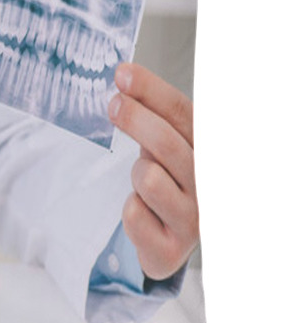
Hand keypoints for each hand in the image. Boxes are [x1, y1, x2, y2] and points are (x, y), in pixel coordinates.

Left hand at [108, 63, 198, 280]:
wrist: (167, 242)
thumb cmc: (168, 181)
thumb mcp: (164, 145)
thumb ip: (153, 116)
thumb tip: (125, 76)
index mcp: (208, 153)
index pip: (183, 114)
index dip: (152, 91)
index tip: (123, 74)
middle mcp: (208, 185)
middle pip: (168, 143)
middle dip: (136, 119)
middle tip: (113, 104)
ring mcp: (193, 219)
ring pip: (149, 178)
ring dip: (136, 174)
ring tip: (143, 181)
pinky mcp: (171, 249)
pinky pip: (134, 213)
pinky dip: (130, 208)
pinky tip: (142, 212)